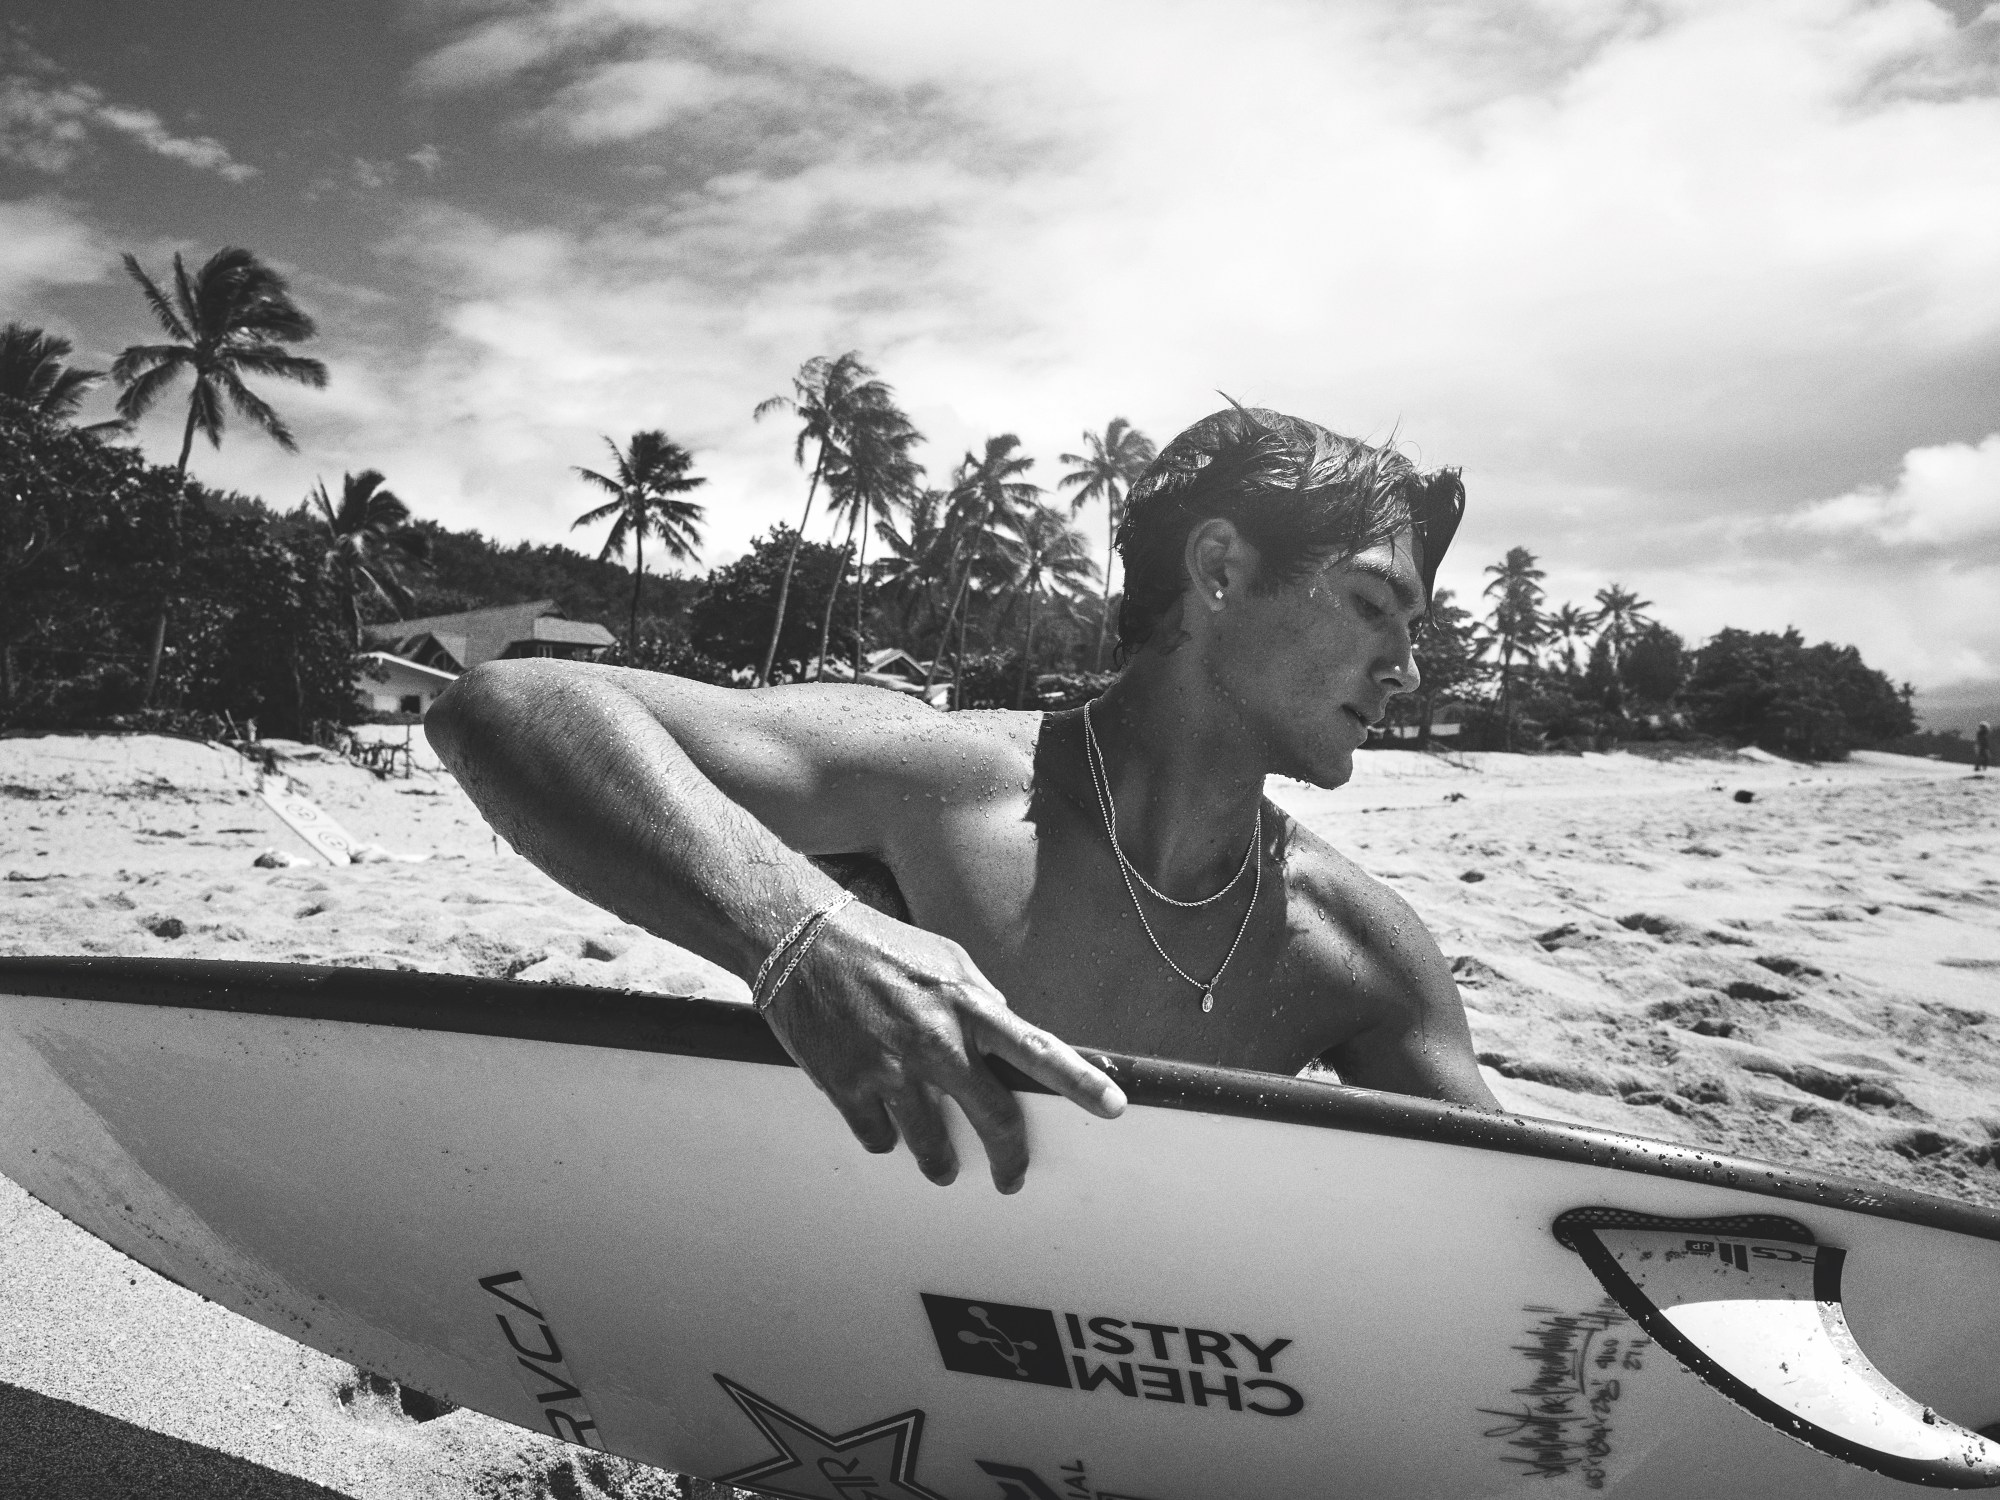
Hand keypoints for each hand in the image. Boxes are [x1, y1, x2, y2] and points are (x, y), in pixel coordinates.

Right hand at [760, 900, 1125, 1191]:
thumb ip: (979, 998)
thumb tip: (1003, 1030)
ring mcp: (890, 1068)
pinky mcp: (847, 1087)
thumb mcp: (944, 958)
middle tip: (1012, 1179)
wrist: (799, 940)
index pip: (1037, 1048)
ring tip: (940, 1164)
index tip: (1115, 1107)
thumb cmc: (877, 945)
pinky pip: (880, 1140)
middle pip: (992, 1118)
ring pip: (932, 1147)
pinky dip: (885, 1137)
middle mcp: (935, 1040)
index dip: (1080, 1081)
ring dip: (939, 1161)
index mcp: (966, 1003)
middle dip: (1009, 1158)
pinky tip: (882, 1122)